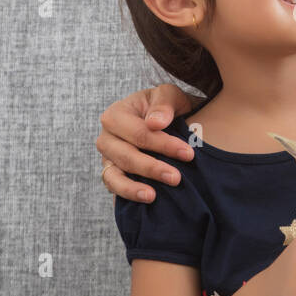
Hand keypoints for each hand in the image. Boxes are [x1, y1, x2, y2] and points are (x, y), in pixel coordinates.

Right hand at [97, 83, 204, 201]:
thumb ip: (163, 104)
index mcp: (116, 114)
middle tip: (177, 178)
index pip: (139, 133)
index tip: (188, 154)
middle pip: (127, 155)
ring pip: (115, 175)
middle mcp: (106, 137)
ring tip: (153, 196)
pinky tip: (145, 199)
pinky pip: (114, 187)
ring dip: (134, 187)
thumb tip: (156, 123)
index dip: (163, 144)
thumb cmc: (166, 107)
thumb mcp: (169, 96)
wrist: (164, 120)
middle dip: (152, 168)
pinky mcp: (111, 174)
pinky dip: (127, 194)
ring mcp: (107, 157)